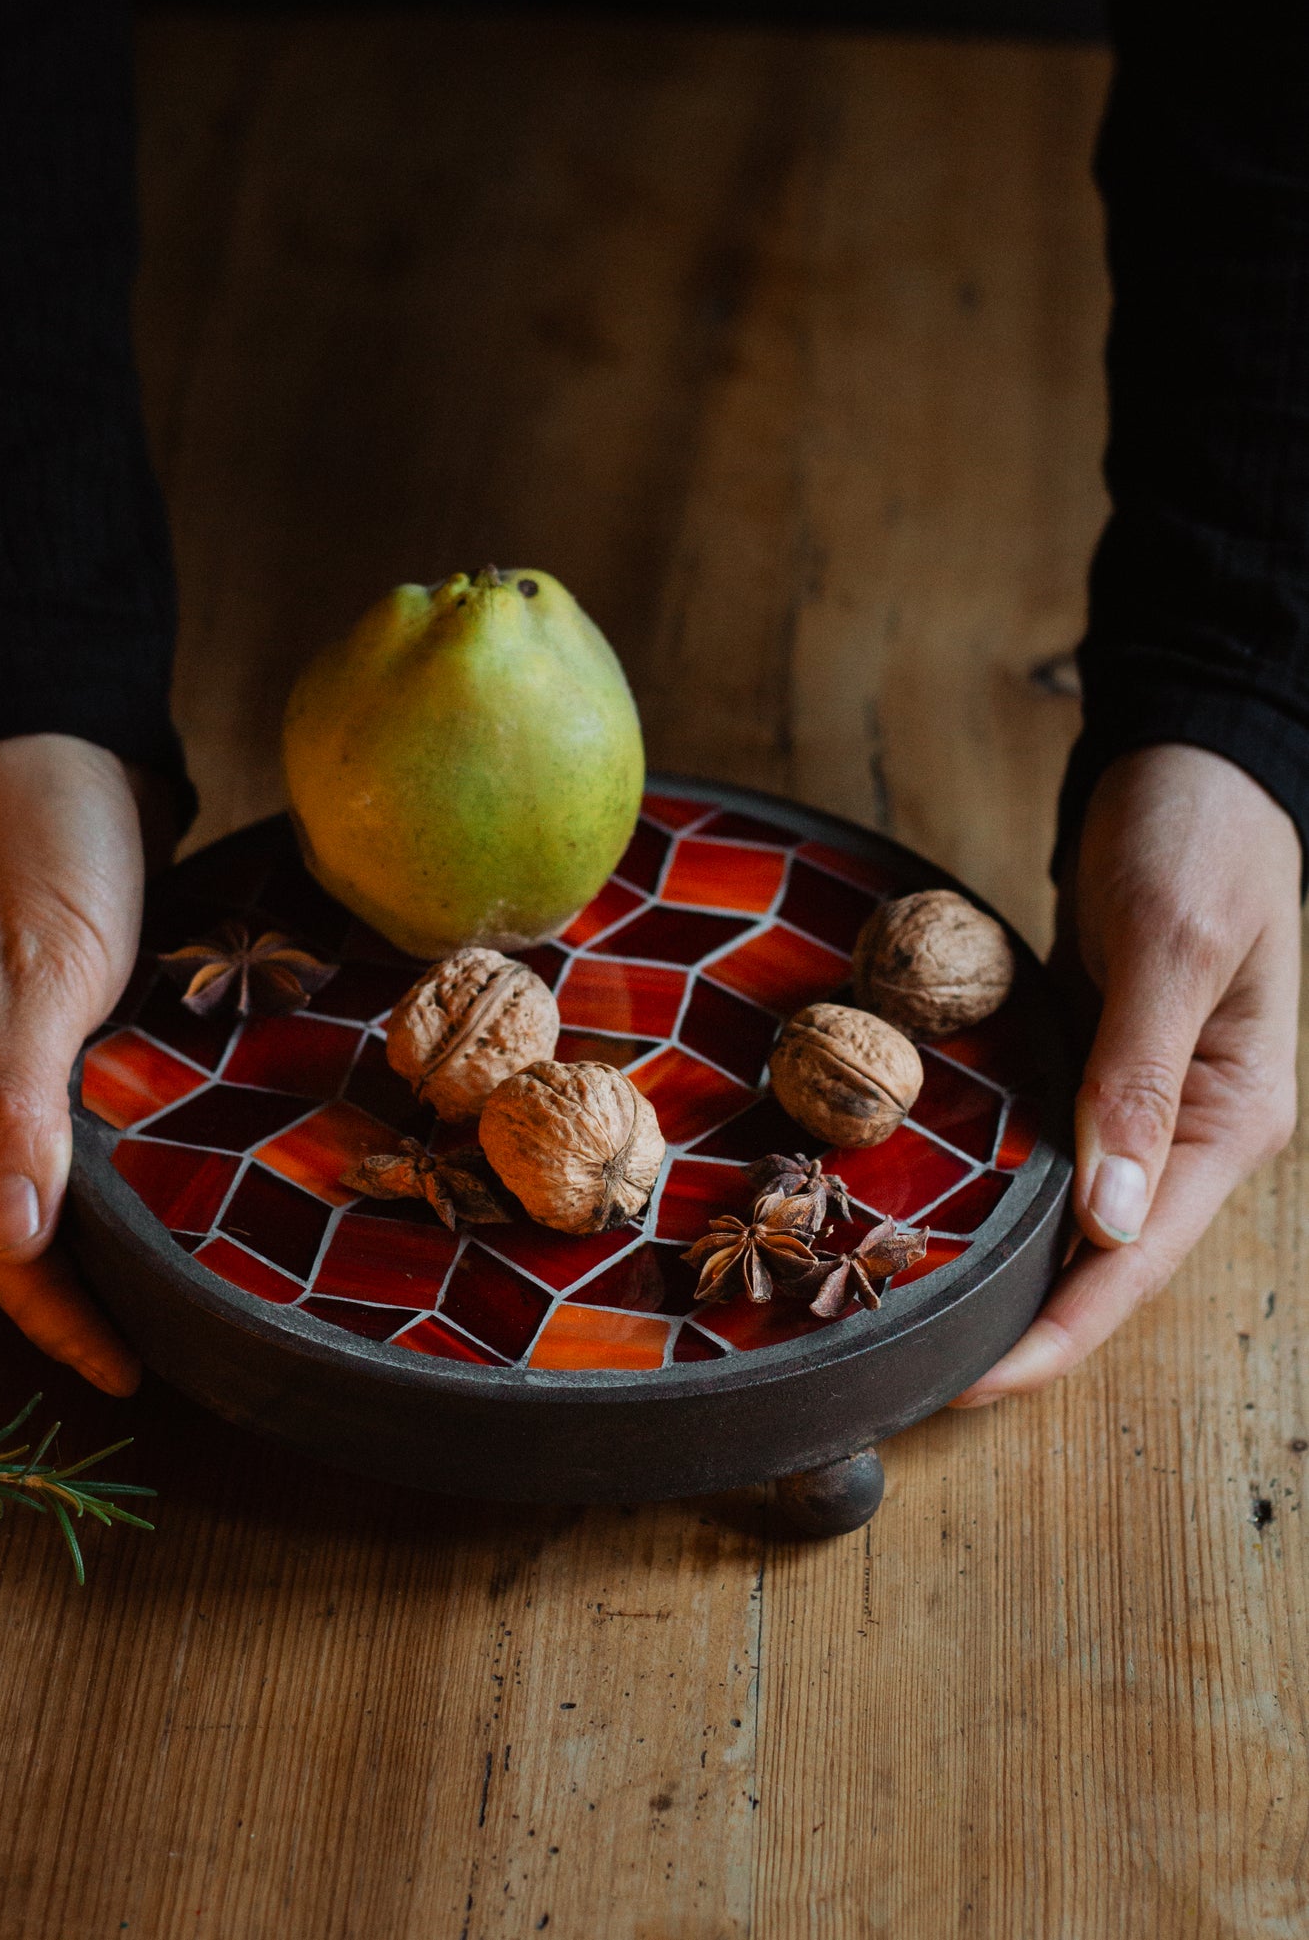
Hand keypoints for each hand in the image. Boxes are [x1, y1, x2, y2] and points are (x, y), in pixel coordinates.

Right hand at [0, 735, 163, 1394]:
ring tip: (194, 1286)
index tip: (124, 1364)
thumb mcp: (26, 972)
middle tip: (179, 1339)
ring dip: (118, 1217)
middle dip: (88, 1274)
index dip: (50, 1301)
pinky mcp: (56, 1025)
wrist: (61, 729)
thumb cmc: (28, 836)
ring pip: (61, 1166)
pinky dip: (133, 1149)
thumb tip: (13, 1241)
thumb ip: (16, 1106)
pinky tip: (189, 1186)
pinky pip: (92, 1111)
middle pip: (17, 1210)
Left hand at [953, 742, 1300, 1405]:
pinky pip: (1046, 1151)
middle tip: (907, 1367)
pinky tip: (932, 1211)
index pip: (1137, 1261)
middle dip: (1018, 1320)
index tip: (968, 1384)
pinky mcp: (1099, 1064)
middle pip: (1101, 1259)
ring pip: (1069, 1215)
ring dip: (1002, 1266)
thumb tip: (1111, 1215)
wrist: (1187, 756)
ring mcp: (1146, 1100)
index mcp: (1234, 1118)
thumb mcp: (1173, 942)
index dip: (1055, 1333)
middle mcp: (1194, 1128)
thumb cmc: (1196, 833)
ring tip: (906, 1312)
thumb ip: (1143, 1076)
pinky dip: (998, 1190)